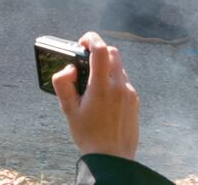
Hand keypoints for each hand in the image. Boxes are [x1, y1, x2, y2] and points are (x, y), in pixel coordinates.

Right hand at [54, 32, 139, 161]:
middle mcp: (119, 86)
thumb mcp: (68, 109)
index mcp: (102, 86)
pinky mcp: (135, 101)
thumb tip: (68, 69)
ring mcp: (130, 93)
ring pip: (120, 67)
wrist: (113, 158)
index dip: (90, 39)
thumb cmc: (88, 134)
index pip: (100, 50)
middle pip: (113, 53)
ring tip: (92, 84)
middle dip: (98, 51)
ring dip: (106, 66)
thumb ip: (63, 83)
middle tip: (85, 62)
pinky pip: (124, 81)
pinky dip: (113, 80)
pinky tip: (103, 97)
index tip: (81, 42)